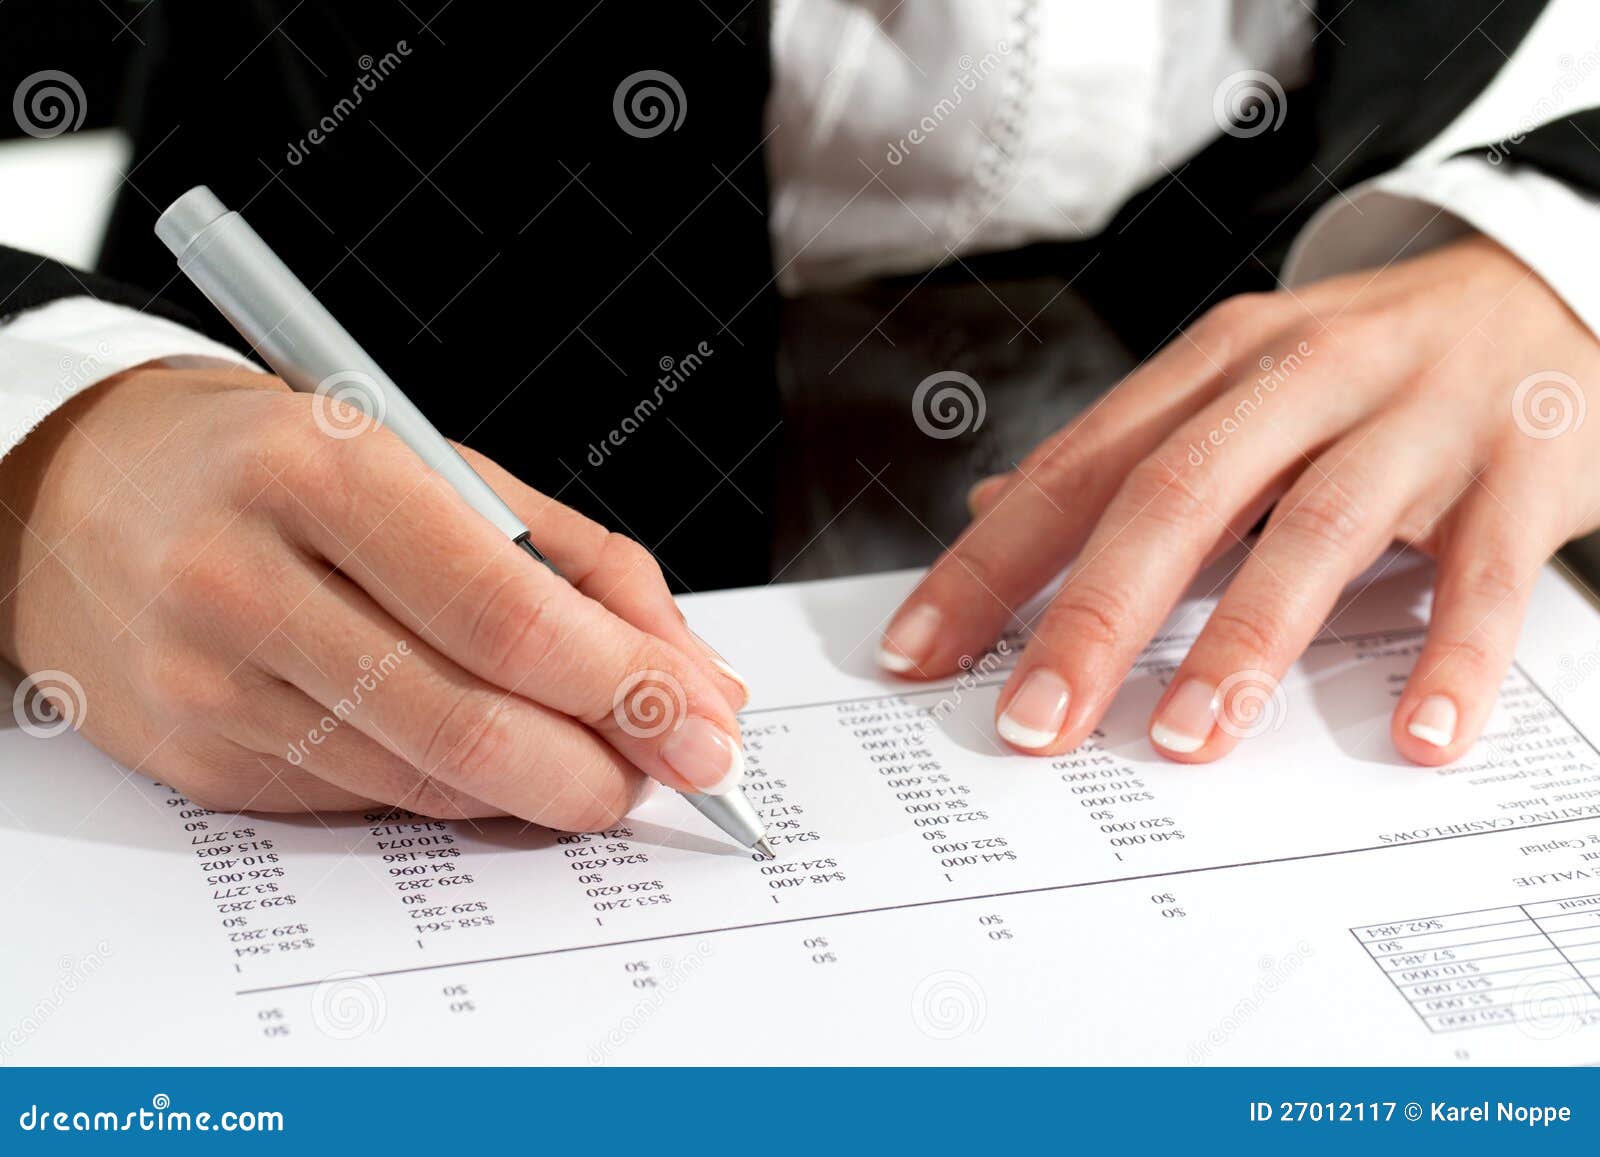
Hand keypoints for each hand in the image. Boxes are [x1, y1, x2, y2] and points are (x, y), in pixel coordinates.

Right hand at [0, 366, 747, 827]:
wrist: (74, 494)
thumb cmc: (276, 462)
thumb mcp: (431, 462)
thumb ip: (574, 565)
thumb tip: (691, 674)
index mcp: (318, 471)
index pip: (505, 614)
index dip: (626, 686)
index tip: (705, 724)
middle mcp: (244, 582)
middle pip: (470, 722)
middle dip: (603, 766)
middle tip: (675, 769)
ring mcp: (208, 685)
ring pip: (428, 778)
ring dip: (540, 786)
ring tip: (595, 755)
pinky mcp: (198, 762)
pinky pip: (371, 800)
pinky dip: (456, 790)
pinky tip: (486, 753)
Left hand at [880, 235, 1599, 764]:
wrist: (1546, 285)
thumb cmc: (1366, 364)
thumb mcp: (1233, 384)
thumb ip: (1122, 453)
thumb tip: (991, 506)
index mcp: (1215, 365)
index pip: (1077, 469)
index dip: (989, 562)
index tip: (918, 651)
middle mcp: (1302, 380)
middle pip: (1176, 495)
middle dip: (1092, 616)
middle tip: (1034, 722)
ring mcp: (1415, 421)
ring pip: (1315, 530)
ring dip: (1243, 642)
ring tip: (1183, 740)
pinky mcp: (1519, 470)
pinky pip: (1482, 574)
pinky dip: (1451, 658)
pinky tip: (1417, 734)